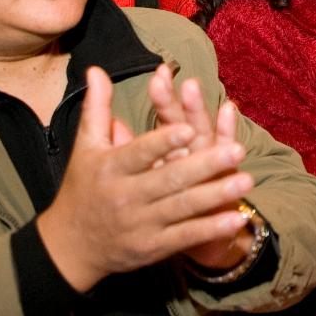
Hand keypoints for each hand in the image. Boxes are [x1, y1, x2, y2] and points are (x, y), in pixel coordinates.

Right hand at [36, 67, 253, 291]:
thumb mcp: (85, 146)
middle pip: (170, 179)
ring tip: (246, 180)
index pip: (140, 152)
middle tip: (238, 150)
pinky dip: (210, 229)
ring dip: (216, 195)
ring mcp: (141, 224)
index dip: (165, 142)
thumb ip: (97, 107)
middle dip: (205, 165)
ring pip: (183, 208)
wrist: (69, 247)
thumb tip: (96, 68)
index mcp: (111, 168)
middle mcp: (126, 196)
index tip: (191, 128)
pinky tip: (236, 220)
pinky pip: (185, 237)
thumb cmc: (82, 187)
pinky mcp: (152, 247)